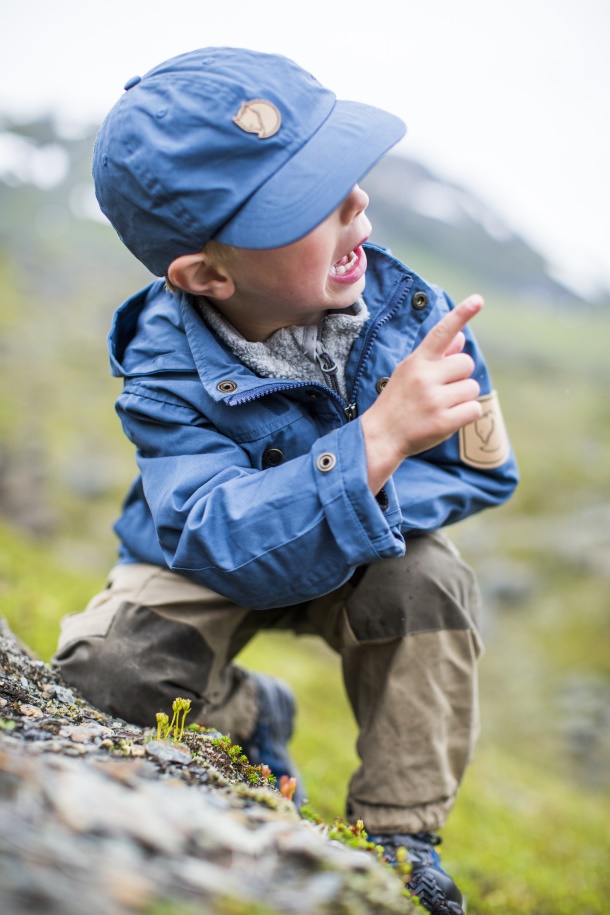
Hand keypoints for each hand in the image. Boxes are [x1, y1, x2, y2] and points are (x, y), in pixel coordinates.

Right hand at [360, 294, 483, 492]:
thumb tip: (460, 338)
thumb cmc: (397, 402)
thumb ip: (435, 356)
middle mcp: (425, 377)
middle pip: (466, 363)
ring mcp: (434, 400)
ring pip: (472, 387)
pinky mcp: (443, 422)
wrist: (380, 437)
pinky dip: (467, 414)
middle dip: (460, 377)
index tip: (479, 299)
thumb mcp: (409, 373)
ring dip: (463, 397)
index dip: (461, 314)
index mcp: (416, 361)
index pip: (441, 332)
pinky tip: (448, 418)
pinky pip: (474, 409)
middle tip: (441, 390)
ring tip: (441, 406)